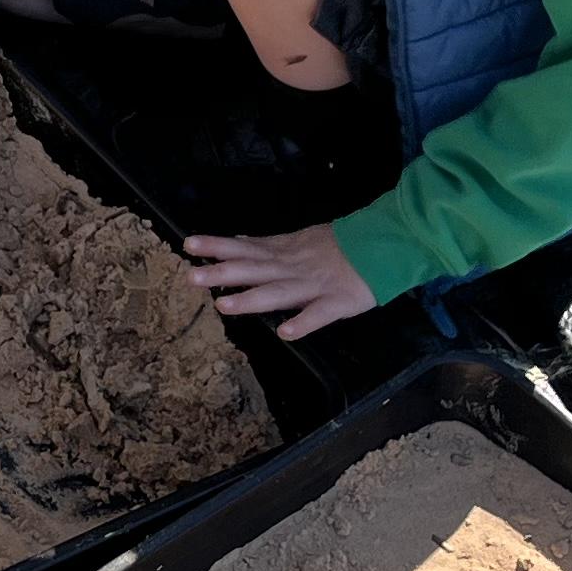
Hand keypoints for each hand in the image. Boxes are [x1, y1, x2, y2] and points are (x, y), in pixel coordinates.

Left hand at [183, 223, 374, 340]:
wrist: (383, 244)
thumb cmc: (340, 246)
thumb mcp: (300, 238)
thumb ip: (268, 245)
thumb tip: (236, 241)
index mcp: (284, 252)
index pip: (245, 248)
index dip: (218, 246)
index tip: (188, 245)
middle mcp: (293, 268)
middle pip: (255, 270)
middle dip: (223, 274)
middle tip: (192, 277)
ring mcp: (314, 286)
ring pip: (279, 293)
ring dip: (252, 299)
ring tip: (224, 306)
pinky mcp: (338, 302)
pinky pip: (319, 314)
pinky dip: (303, 323)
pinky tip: (285, 333)